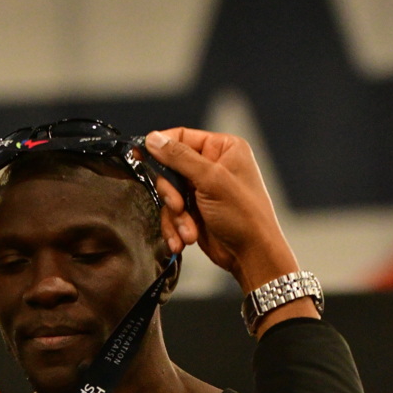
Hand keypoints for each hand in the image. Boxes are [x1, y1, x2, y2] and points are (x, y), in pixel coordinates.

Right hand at [144, 128, 298, 293]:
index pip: (182, 137)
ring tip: (189, 231)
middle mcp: (212, 166)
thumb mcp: (211, 180)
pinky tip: (185, 239)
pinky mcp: (195, 211)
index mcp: (223, 148)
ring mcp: (203, 190)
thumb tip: (154, 139)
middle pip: (170, 168)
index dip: (160, 147)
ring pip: (169, 194)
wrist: (252, 255)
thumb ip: (180, 158)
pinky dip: (176, 228)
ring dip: (175, 216)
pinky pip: (173, 214)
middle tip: (178, 206)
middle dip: (171, 193)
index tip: (140, 155)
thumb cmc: (244, 215)